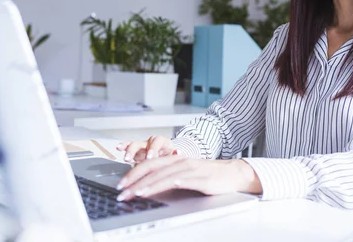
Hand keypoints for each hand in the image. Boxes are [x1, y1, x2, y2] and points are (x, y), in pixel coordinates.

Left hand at [115, 155, 261, 201]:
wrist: (233, 174)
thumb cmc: (208, 176)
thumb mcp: (185, 175)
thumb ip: (168, 178)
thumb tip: (148, 188)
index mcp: (174, 159)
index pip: (148, 165)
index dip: (132, 173)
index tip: (120, 185)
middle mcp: (180, 161)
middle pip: (152, 169)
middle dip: (134, 180)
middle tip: (120, 191)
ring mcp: (190, 169)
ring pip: (163, 175)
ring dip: (146, 185)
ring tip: (134, 193)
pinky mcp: (200, 178)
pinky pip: (181, 180)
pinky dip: (169, 183)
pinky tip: (160, 188)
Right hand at [116, 136, 177, 162]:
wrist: (171, 156)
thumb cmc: (174, 156)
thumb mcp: (177, 155)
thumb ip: (176, 154)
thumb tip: (178, 152)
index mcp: (162, 141)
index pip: (156, 142)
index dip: (152, 149)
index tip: (149, 157)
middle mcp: (151, 142)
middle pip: (142, 142)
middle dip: (135, 151)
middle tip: (132, 159)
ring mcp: (143, 146)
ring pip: (134, 145)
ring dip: (128, 151)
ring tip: (125, 158)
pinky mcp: (137, 152)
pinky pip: (129, 148)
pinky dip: (123, 147)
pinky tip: (118, 148)